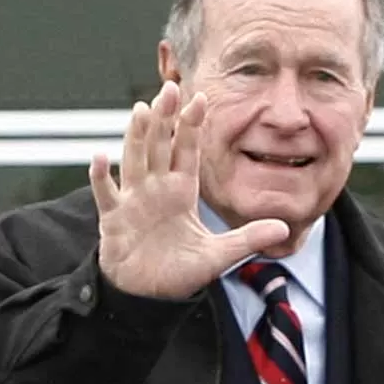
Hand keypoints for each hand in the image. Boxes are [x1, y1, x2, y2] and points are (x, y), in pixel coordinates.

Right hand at [88, 81, 288, 298]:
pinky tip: (99, 157)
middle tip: (169, 88)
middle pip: (160, 146)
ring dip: (137, 137)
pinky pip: (106, 195)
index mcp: (181, 192)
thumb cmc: (181, 271)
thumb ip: (248, 239)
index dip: (192, 126)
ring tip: (142, 110)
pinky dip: (101, 177)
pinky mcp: (114, 220)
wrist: (149, 295)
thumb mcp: (220, 255)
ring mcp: (133, 202)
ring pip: (134, 161)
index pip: (187, 152)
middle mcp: (156, 190)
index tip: (200, 98)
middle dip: (165, 119)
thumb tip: (283, 227)